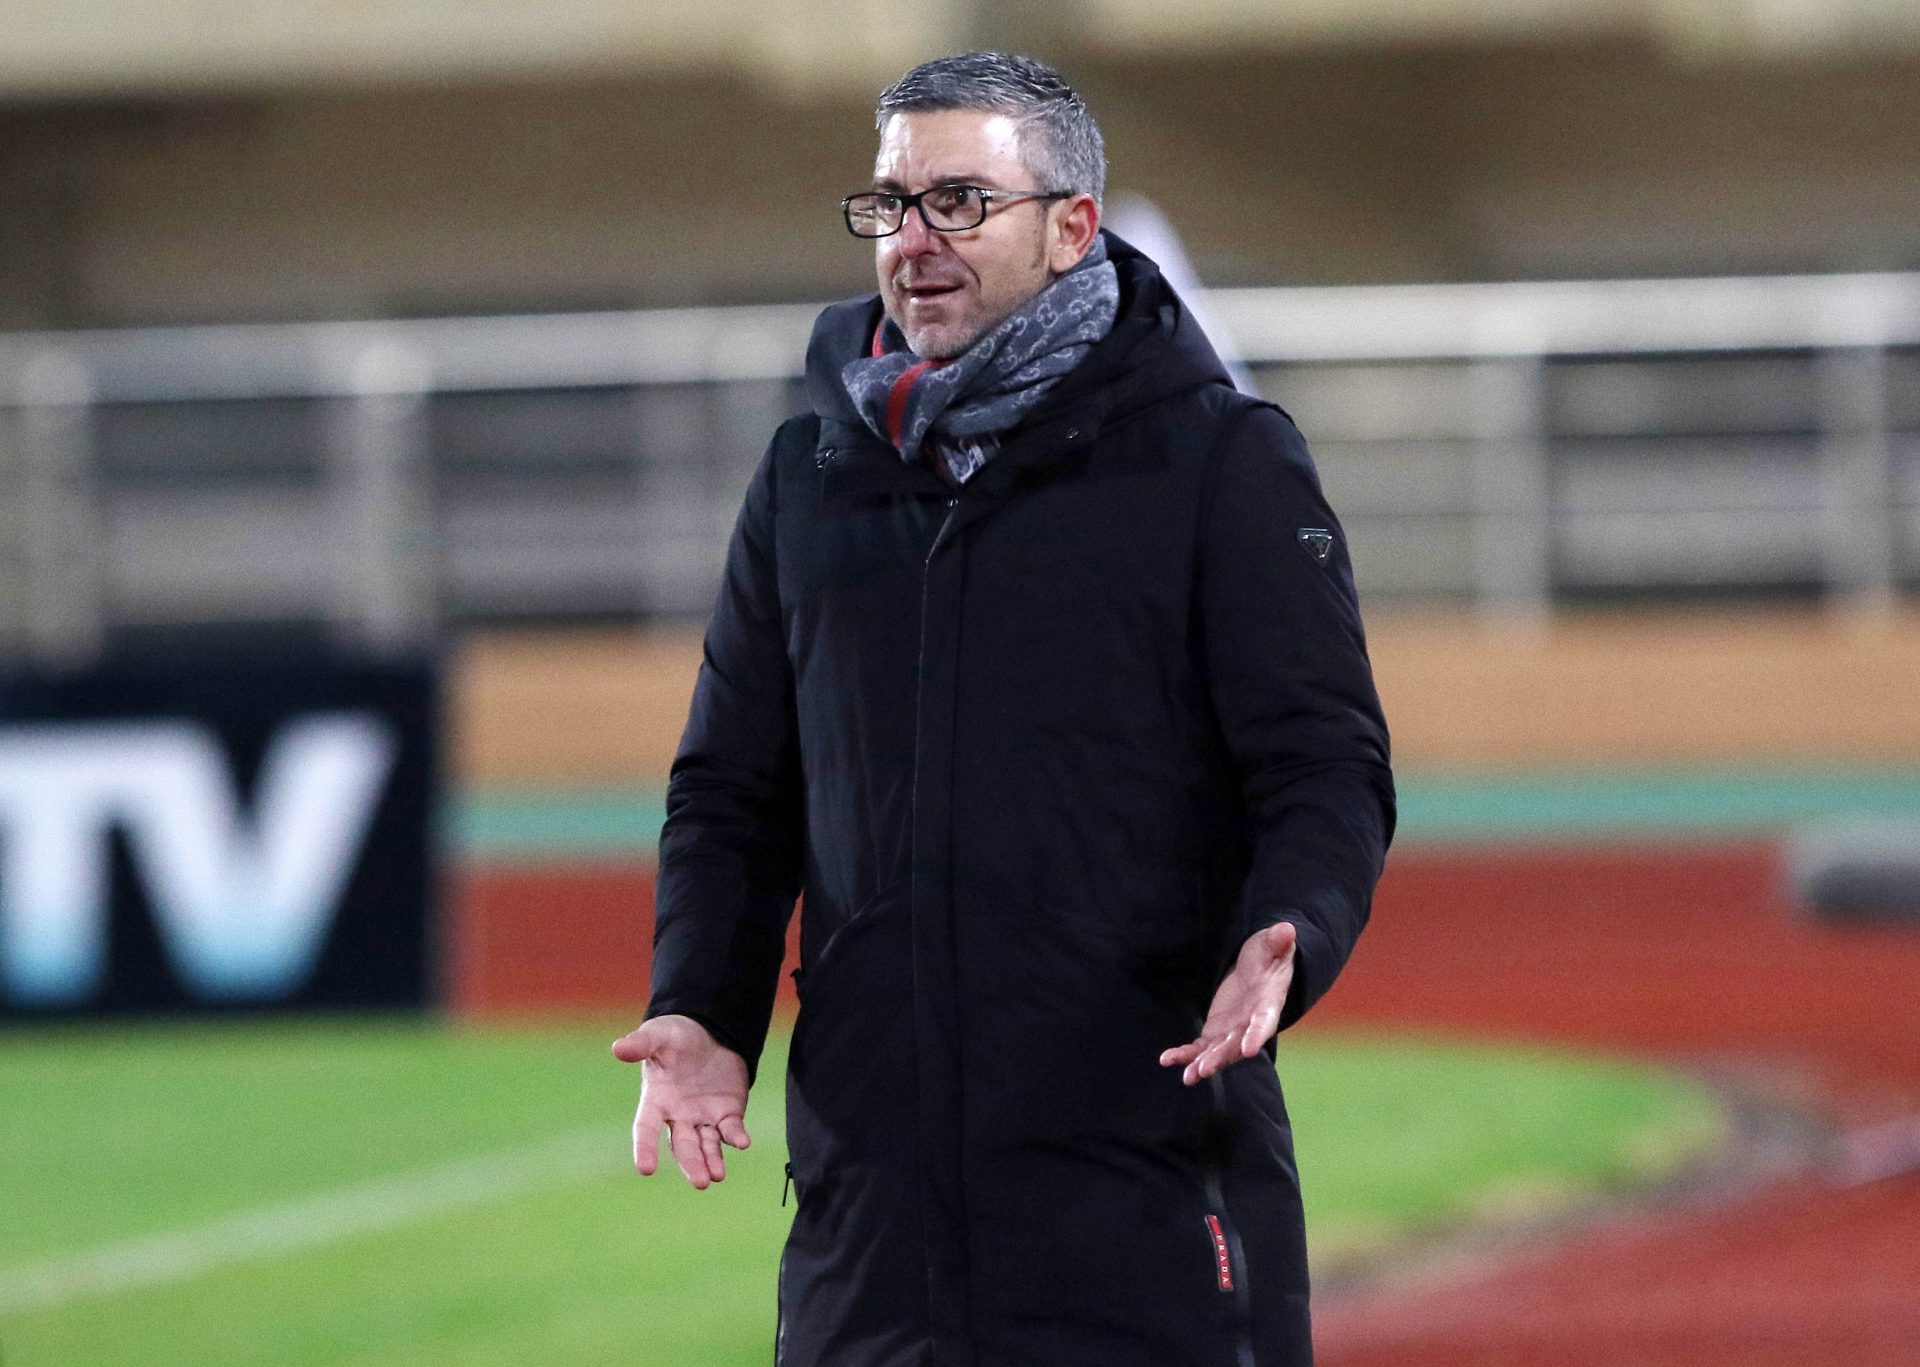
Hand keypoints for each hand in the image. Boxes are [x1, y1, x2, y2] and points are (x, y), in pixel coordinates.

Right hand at [612, 1014, 750, 1189]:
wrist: (709, 1031)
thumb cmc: (675, 1035)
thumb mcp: (658, 1035)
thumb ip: (641, 1044)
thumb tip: (618, 1049)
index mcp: (656, 1100)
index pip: (646, 1129)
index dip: (644, 1148)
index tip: (646, 1170)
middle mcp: (678, 1116)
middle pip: (682, 1145)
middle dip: (691, 1163)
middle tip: (700, 1182)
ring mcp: (703, 1117)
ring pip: (707, 1146)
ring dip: (711, 1161)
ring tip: (716, 1177)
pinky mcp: (727, 1113)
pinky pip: (731, 1129)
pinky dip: (736, 1137)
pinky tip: (742, 1143)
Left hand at [1158, 921, 1296, 1086]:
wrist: (1258, 969)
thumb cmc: (1268, 956)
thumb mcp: (1272, 945)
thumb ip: (1277, 941)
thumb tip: (1287, 930)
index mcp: (1268, 1004)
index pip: (1264, 1022)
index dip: (1257, 1035)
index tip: (1250, 1051)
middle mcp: (1250, 1024)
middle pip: (1236, 1045)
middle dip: (1221, 1058)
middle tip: (1204, 1070)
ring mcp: (1232, 1031)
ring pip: (1217, 1052)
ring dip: (1202, 1064)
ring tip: (1187, 1077)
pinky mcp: (1215, 1032)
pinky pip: (1199, 1047)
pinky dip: (1185, 1055)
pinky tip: (1166, 1060)